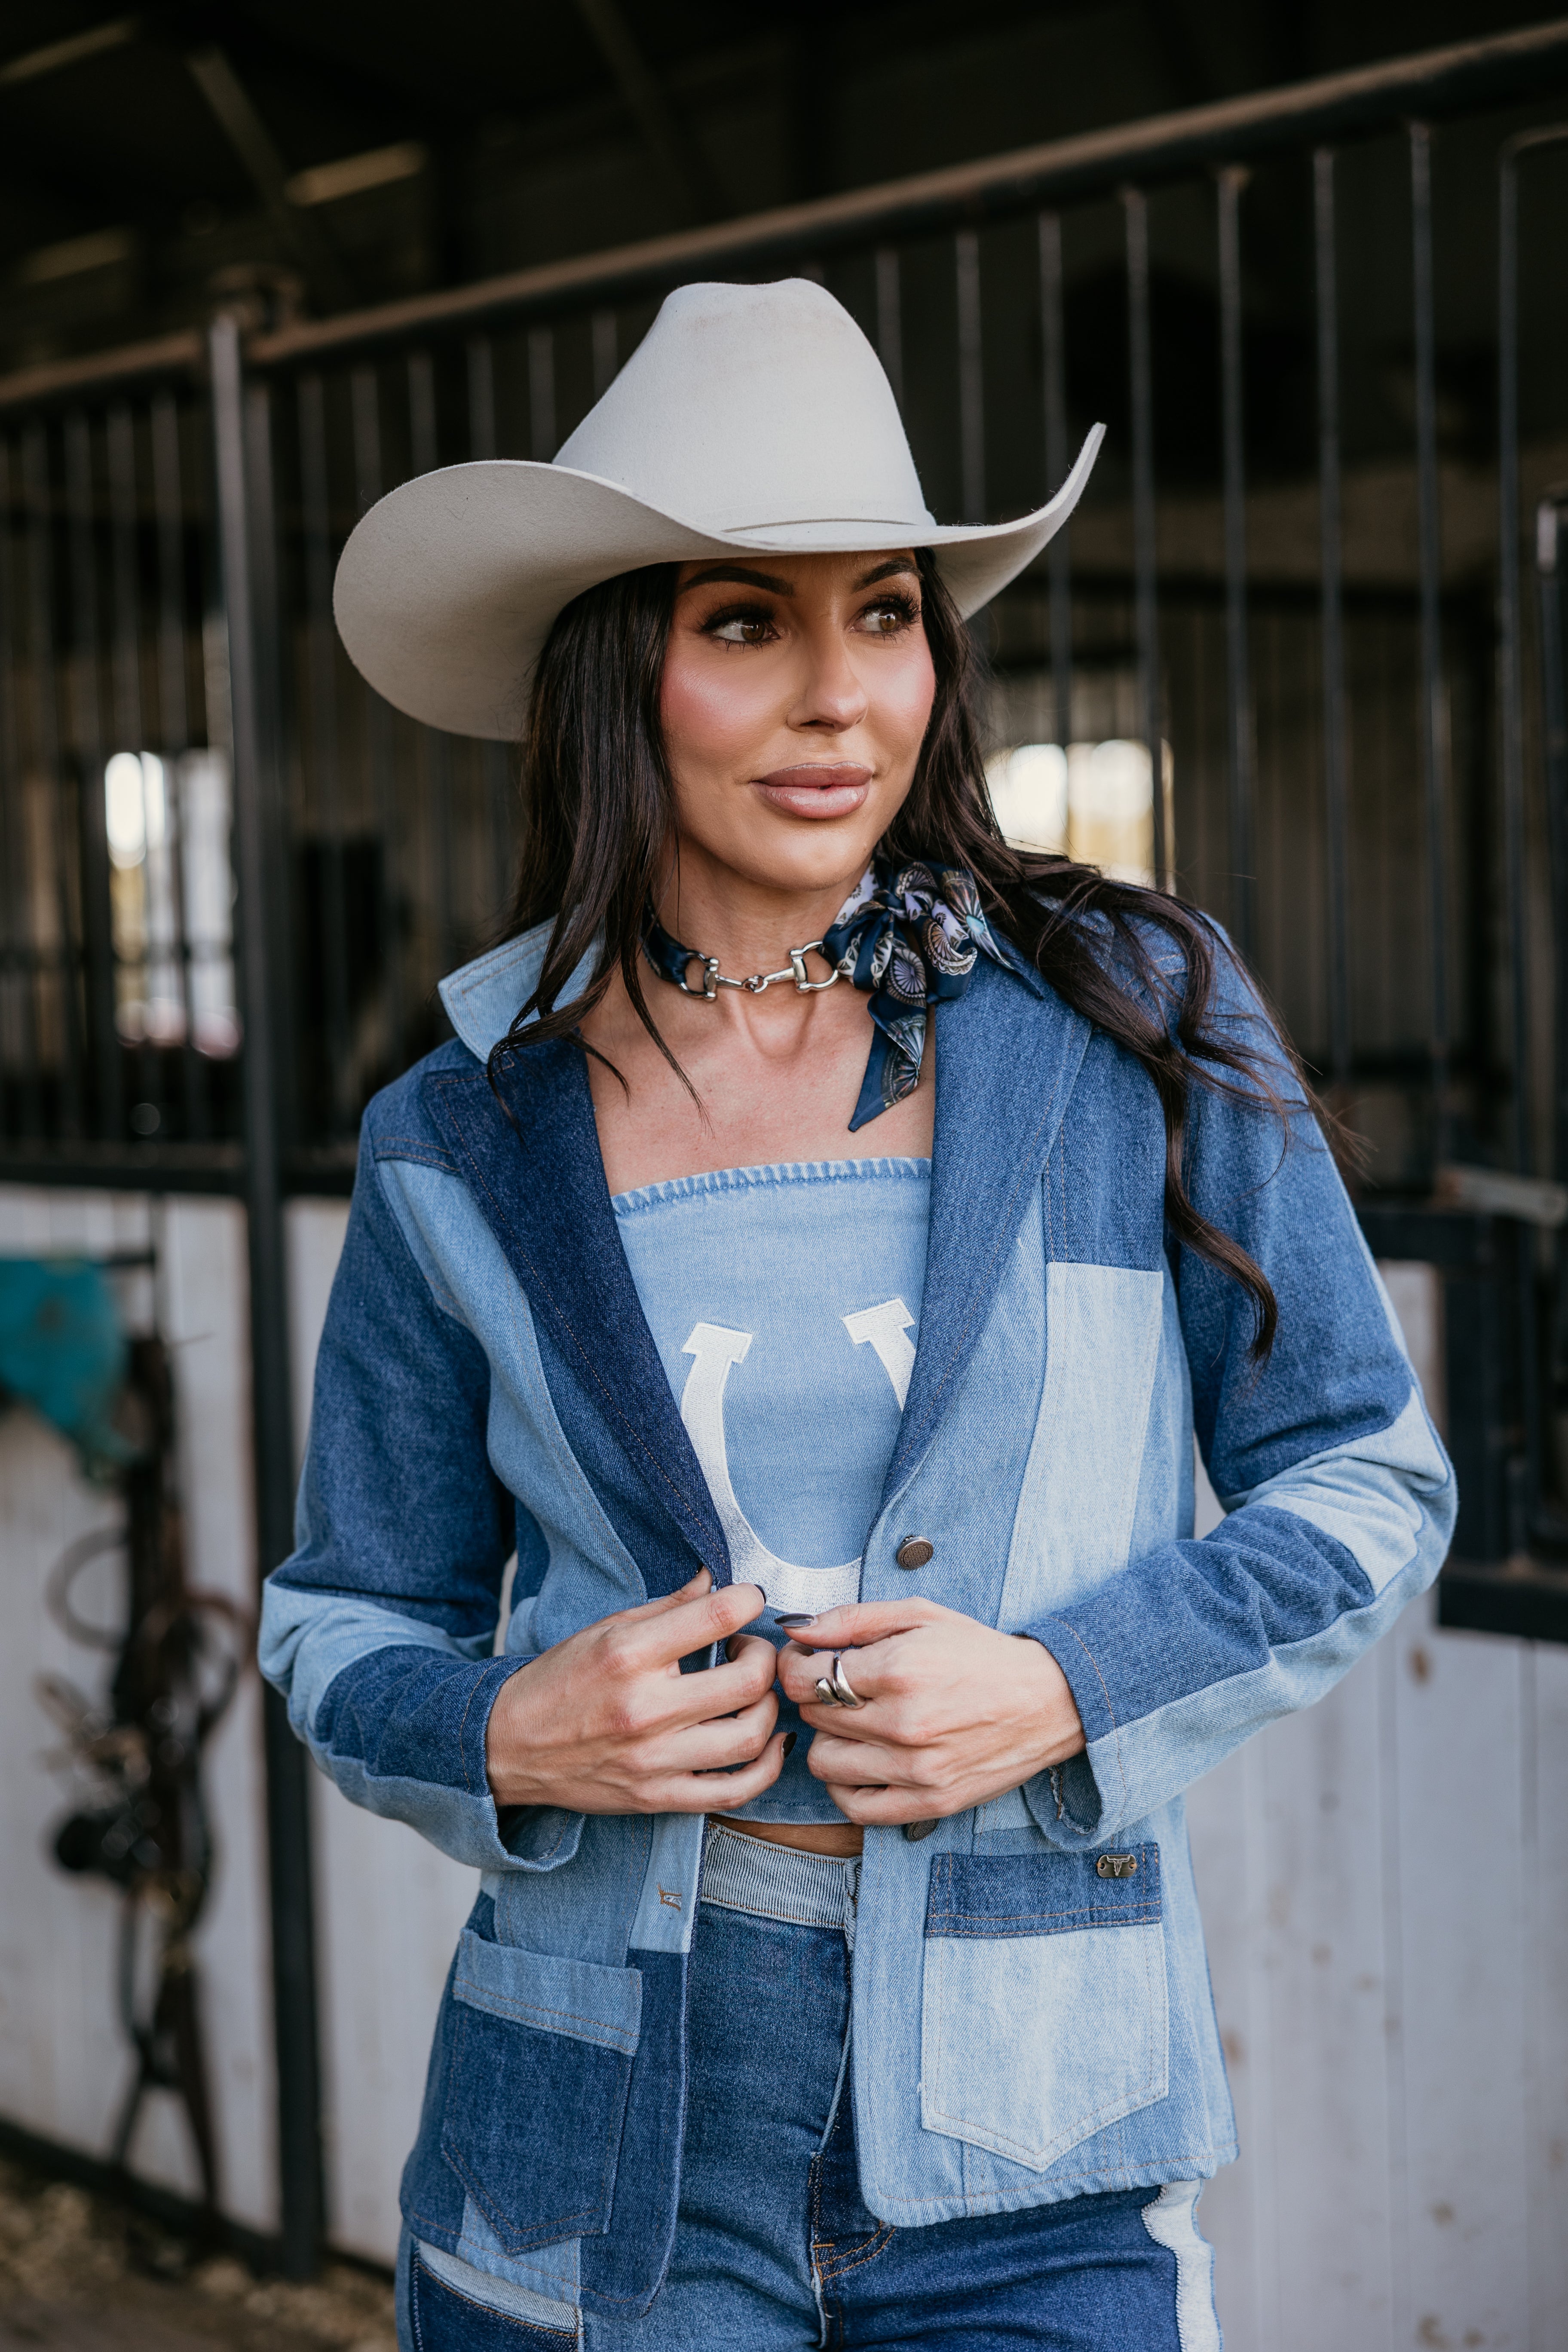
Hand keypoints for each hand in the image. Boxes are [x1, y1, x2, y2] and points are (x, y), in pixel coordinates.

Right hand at [486, 1571, 784, 1813]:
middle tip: (749, 1649)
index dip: (749, 1599)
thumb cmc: (559, 1681)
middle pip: (748, 1680)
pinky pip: (734, 1790)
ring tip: (753, 1693)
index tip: (749, 1600)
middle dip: (764, 1656)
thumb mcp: (605, 1630)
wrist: (509, 1747)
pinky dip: (767, 1767)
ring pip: (750, 1735)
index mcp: (629, 1655)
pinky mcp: (658, 1798)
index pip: (716, 1616)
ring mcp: (654, 1760)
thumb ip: (667, 1607)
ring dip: (769, 1707)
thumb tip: (715, 1579)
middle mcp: (644, 1708)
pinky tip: (769, 1742)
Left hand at [776, 1598, 1084, 1827]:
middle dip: (817, 1696)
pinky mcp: (930, 1802)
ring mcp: (916, 1769)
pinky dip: (846, 1785)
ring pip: (824, 1763)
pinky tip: (863, 1759)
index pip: (804, 1677)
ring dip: (829, 1740)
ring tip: (854, 1723)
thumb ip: (851, 1619)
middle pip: (813, 1716)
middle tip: (840, 1686)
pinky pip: (855, 1806)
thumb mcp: (920, 1615)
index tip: (810, 1661)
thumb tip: (794, 1628)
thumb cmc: (981, 1653)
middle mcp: (904, 1722)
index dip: (796, 1666)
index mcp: (899, 1668)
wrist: (1047, 1701)